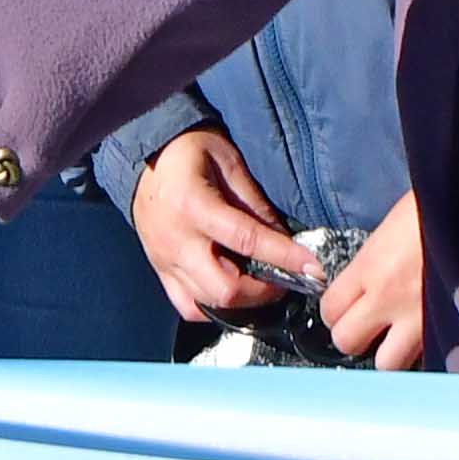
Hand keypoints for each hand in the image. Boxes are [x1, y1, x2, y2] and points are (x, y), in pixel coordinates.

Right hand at [129, 126, 320, 323]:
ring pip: (208, 303)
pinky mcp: (160, 271)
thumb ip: (255, 204)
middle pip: (225, 289)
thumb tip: (285, 240)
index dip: (284, 257)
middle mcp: (176, 241)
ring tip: (261, 285)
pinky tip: (231, 292)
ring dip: (242, 301)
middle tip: (284, 279)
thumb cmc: (188, 152)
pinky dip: (214, 307)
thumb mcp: (228, 163)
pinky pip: (188, 306)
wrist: (145, 153)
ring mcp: (165, 260)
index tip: (313, 268)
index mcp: (193, 207)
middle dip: (263, 292)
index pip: (246, 241)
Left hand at [316, 190, 430, 370]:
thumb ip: (374, 259)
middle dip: (355, 338)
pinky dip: (424, 352)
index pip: (330, 309)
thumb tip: (365, 278)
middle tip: (370, 327)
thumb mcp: (394, 225)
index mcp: (371, 265)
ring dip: (389, 354)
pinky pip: (426, 357)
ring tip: (400, 338)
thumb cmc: (441, 202)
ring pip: (386, 363)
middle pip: (348, 342)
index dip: (335, 312)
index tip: (347, 307)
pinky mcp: (450, 328)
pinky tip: (431, 336)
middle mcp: (388, 296)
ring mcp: (419, 317)